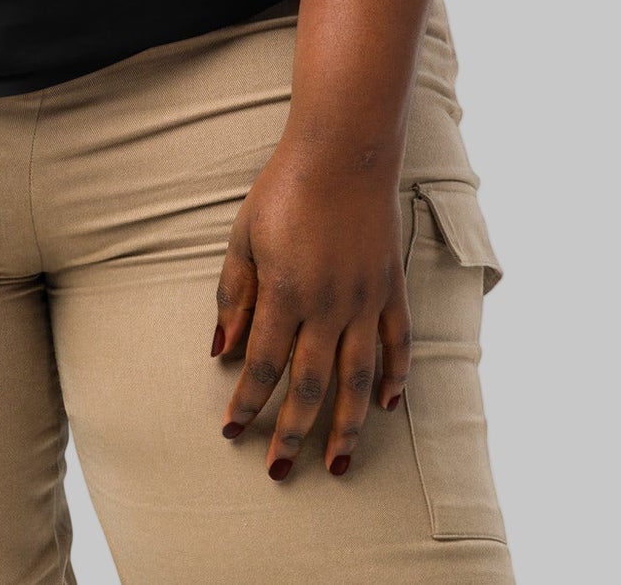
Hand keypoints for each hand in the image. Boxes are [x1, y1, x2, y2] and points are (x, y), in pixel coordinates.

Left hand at [210, 145, 409, 479]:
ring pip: (359, 380)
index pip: (264, 365)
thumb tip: (222, 348)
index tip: (232, 430)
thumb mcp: (244, 236)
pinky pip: (399, 344)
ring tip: (339, 463)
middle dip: (292, 433)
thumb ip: (234, 295)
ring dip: (348, 427)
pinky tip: (386, 406)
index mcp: (286, 292)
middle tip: (279, 470)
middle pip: (311, 386)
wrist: (344, 151)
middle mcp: (329, 305)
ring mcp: (365, 299)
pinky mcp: (391, 287)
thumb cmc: (285, 189)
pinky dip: (395, 378)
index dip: (247, 403)